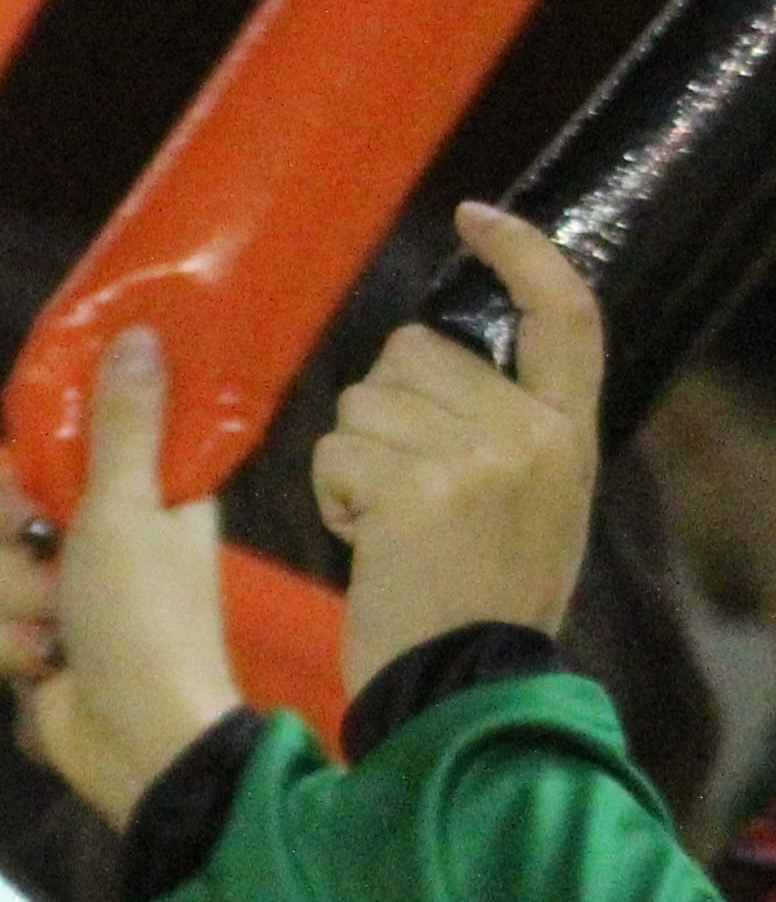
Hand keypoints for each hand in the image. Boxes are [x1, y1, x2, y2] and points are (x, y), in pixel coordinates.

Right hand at [0, 329, 237, 824]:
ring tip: (53, 630)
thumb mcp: (129, 509)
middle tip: (42, 555)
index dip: (41, 462)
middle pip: (8, 505)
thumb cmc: (145, 618)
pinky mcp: (28, 643)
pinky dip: (2, 646)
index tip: (36, 478)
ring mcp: (62, 595)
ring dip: (11, 603)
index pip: (70, 448)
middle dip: (11, 543)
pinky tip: (40, 667)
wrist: (134, 739)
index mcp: (146, 497)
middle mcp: (103, 539)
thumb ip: (121, 424)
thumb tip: (139, 331)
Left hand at [322, 204, 602, 704]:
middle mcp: (531, 434)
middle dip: (383, 411)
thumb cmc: (476, 605)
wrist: (461, 686)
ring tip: (393, 528)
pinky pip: (335, 448)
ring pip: (363, 400)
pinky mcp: (415, 486)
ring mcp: (477, 457)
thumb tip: (433, 366)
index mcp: (568, 435)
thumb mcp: (530, 509)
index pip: (566, 314)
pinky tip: (369, 542)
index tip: (476, 215)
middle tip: (407, 496)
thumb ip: (505, 434)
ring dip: (353, 458)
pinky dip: (333, 494)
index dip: (521, 253)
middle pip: (413, 353)